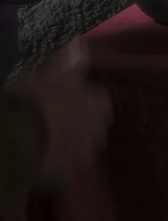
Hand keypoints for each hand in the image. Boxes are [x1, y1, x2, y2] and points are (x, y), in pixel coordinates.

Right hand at [16, 43, 111, 188]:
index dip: (80, 98)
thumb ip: (68, 62)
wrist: (15, 137)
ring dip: (64, 145)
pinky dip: (50, 167)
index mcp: (99, 105)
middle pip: (90, 127)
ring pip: (76, 149)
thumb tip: (80, 42)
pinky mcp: (64, 178)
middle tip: (48, 119)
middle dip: (75, 124)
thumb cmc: (34, 98)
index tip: (62, 97)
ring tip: (39, 140)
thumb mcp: (50, 74)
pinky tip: (33, 160)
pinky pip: (59, 171)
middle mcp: (99, 131)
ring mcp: (83, 157)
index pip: (98, 100)